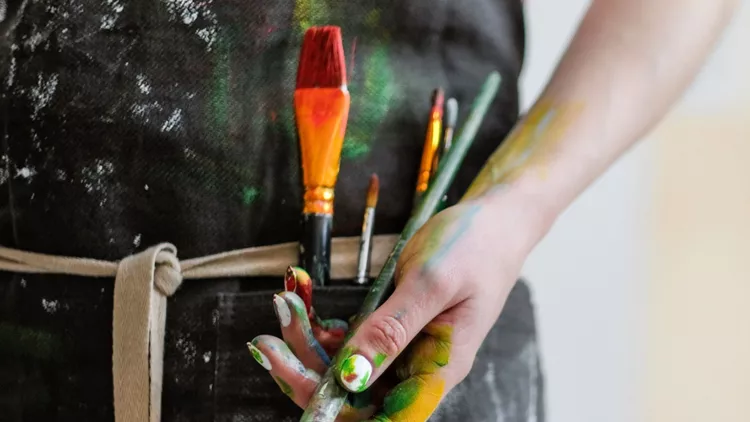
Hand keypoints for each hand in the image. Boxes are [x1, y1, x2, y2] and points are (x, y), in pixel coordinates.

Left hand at [249, 188, 548, 420]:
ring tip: (284, 304)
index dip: (333, 410)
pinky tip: (303, 300)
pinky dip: (321, 322)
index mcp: (435, 370)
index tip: (291, 378)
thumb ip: (391, 331)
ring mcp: (404, 348)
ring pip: (345, 364)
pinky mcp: (393, 327)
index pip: (378, 415)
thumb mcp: (431, 284)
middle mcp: (417, 367)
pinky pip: (350, 337)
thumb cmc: (475, 247)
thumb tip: (351, 377)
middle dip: (304, 368)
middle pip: (352, 392)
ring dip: (307, 340)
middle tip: (267, 339)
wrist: (494, 219)